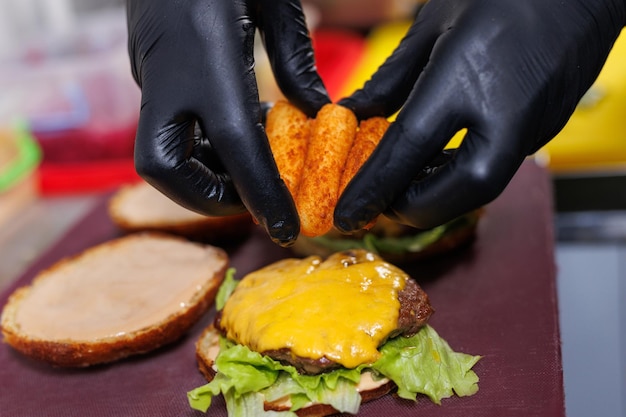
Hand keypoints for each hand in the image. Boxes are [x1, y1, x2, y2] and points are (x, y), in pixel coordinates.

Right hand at [126, 0, 329, 245]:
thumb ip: (294, 58)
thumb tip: (318, 110)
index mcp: (208, 55)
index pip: (234, 143)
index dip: (260, 192)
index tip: (284, 227)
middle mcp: (169, 74)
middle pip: (163, 168)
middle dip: (207, 200)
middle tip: (251, 204)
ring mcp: (150, 75)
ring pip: (156, 157)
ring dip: (201, 180)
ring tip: (246, 178)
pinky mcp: (148, 73)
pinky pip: (163, 133)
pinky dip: (196, 153)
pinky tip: (229, 143)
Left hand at [335, 0, 624, 230]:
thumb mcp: (434, 24)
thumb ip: (391, 77)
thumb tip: (355, 112)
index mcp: (467, 78)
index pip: (409, 150)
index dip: (372, 188)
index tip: (348, 213)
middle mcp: (506, 112)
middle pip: (458, 191)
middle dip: (413, 208)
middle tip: (381, 203)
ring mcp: (533, 126)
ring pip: (481, 188)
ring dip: (437, 196)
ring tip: (404, 185)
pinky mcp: (545, 130)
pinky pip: (497, 168)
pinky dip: (460, 176)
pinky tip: (438, 162)